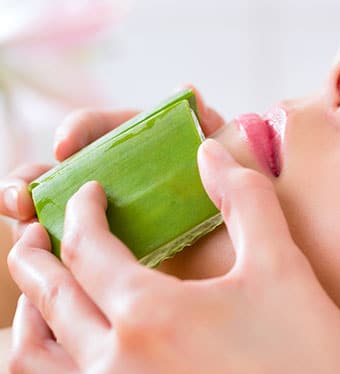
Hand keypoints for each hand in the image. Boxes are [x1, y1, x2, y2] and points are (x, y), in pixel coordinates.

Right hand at [0, 85, 233, 279]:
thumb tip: (188, 92)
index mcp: (145, 148)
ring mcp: (113, 222)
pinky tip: (47, 264)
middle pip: (62, 173)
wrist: (266, 256)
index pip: (100, 129)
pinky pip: (72, 256)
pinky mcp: (113, 261)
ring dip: (30, 214)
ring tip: (25, 221)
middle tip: (25, 197)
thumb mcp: (233, 162)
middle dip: (35, 180)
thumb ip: (208, 129)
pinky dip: (54, 257)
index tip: (69, 145)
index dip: (80, 131)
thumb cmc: (253, 204)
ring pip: (55, 214)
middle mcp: (122, 181)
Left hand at [7, 139, 339, 373]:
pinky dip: (54, 357)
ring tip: (44, 287)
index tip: (89, 192)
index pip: (87, 249)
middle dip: (35, 255)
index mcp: (150, 315)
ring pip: (36, 358)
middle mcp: (117, 366)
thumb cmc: (312, 353)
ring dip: (31, 313)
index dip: (82, 211)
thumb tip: (211, 153)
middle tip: (37, 228)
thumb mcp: (281, 265)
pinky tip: (82, 341)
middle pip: (48, 299)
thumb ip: (243, 198)